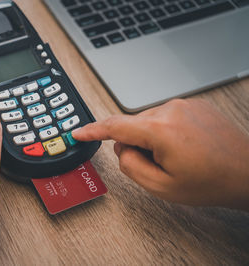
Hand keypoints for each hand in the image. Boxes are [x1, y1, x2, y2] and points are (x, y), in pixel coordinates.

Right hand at [72, 99, 248, 210]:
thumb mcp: (161, 186)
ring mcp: (183, 104)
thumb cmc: (210, 181)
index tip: (79, 131)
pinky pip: (165, 117)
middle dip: (137, 146)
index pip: (114, 126)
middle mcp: (171, 110)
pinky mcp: (193, 104)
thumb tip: (121, 148)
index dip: (92, 130)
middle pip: (133, 126)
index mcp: (160, 130)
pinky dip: (166, 132)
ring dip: (154, 139)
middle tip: (159, 165)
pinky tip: (186, 146)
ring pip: (149, 122)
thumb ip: (130, 165)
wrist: (246, 172)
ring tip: (179, 156)